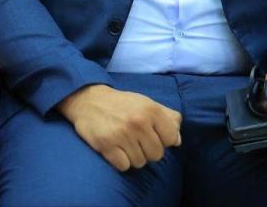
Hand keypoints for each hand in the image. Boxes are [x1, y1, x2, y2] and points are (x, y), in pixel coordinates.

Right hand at [57, 84, 181, 171]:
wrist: (88, 100)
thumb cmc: (121, 104)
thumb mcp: (147, 103)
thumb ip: (168, 118)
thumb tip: (178, 140)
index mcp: (151, 110)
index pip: (171, 139)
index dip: (163, 140)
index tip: (151, 134)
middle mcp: (138, 122)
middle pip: (156, 155)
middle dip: (147, 150)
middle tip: (135, 140)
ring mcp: (122, 134)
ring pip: (140, 162)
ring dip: (133, 156)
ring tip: (124, 143)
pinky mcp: (107, 145)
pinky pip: (124, 166)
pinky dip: (121, 161)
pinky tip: (115, 149)